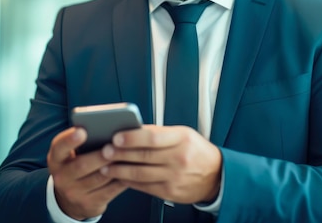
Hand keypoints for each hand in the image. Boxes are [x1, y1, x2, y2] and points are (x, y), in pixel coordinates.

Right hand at [47, 127, 127, 219]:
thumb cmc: (75, 166)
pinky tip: (131, 170)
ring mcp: (74, 193)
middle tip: (116, 144)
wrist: (70, 200)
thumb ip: (83, 142)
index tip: (82, 130)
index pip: (59, 147)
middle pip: (82, 165)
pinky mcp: (89, 204)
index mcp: (56, 159)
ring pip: (99, 178)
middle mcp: (61, 177)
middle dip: (100, 155)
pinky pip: (109, 191)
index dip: (70, 139)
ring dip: (115, 166)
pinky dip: (122, 179)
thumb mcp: (70, 155)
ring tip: (129, 154)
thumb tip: (106, 127)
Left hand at [99, 125, 221, 203]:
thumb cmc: (196, 151)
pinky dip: (129, 182)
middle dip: (121, 154)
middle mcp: (179, 158)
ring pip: (141, 174)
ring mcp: (175, 177)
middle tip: (104, 151)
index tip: (116, 136)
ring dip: (120, 171)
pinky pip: (145, 187)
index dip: (132, 138)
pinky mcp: (170, 192)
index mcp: (181, 139)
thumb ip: (158, 132)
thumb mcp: (183, 134)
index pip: (153, 138)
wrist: (216, 175)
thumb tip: (132, 129)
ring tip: (105, 166)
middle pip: (144, 156)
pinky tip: (119, 177)